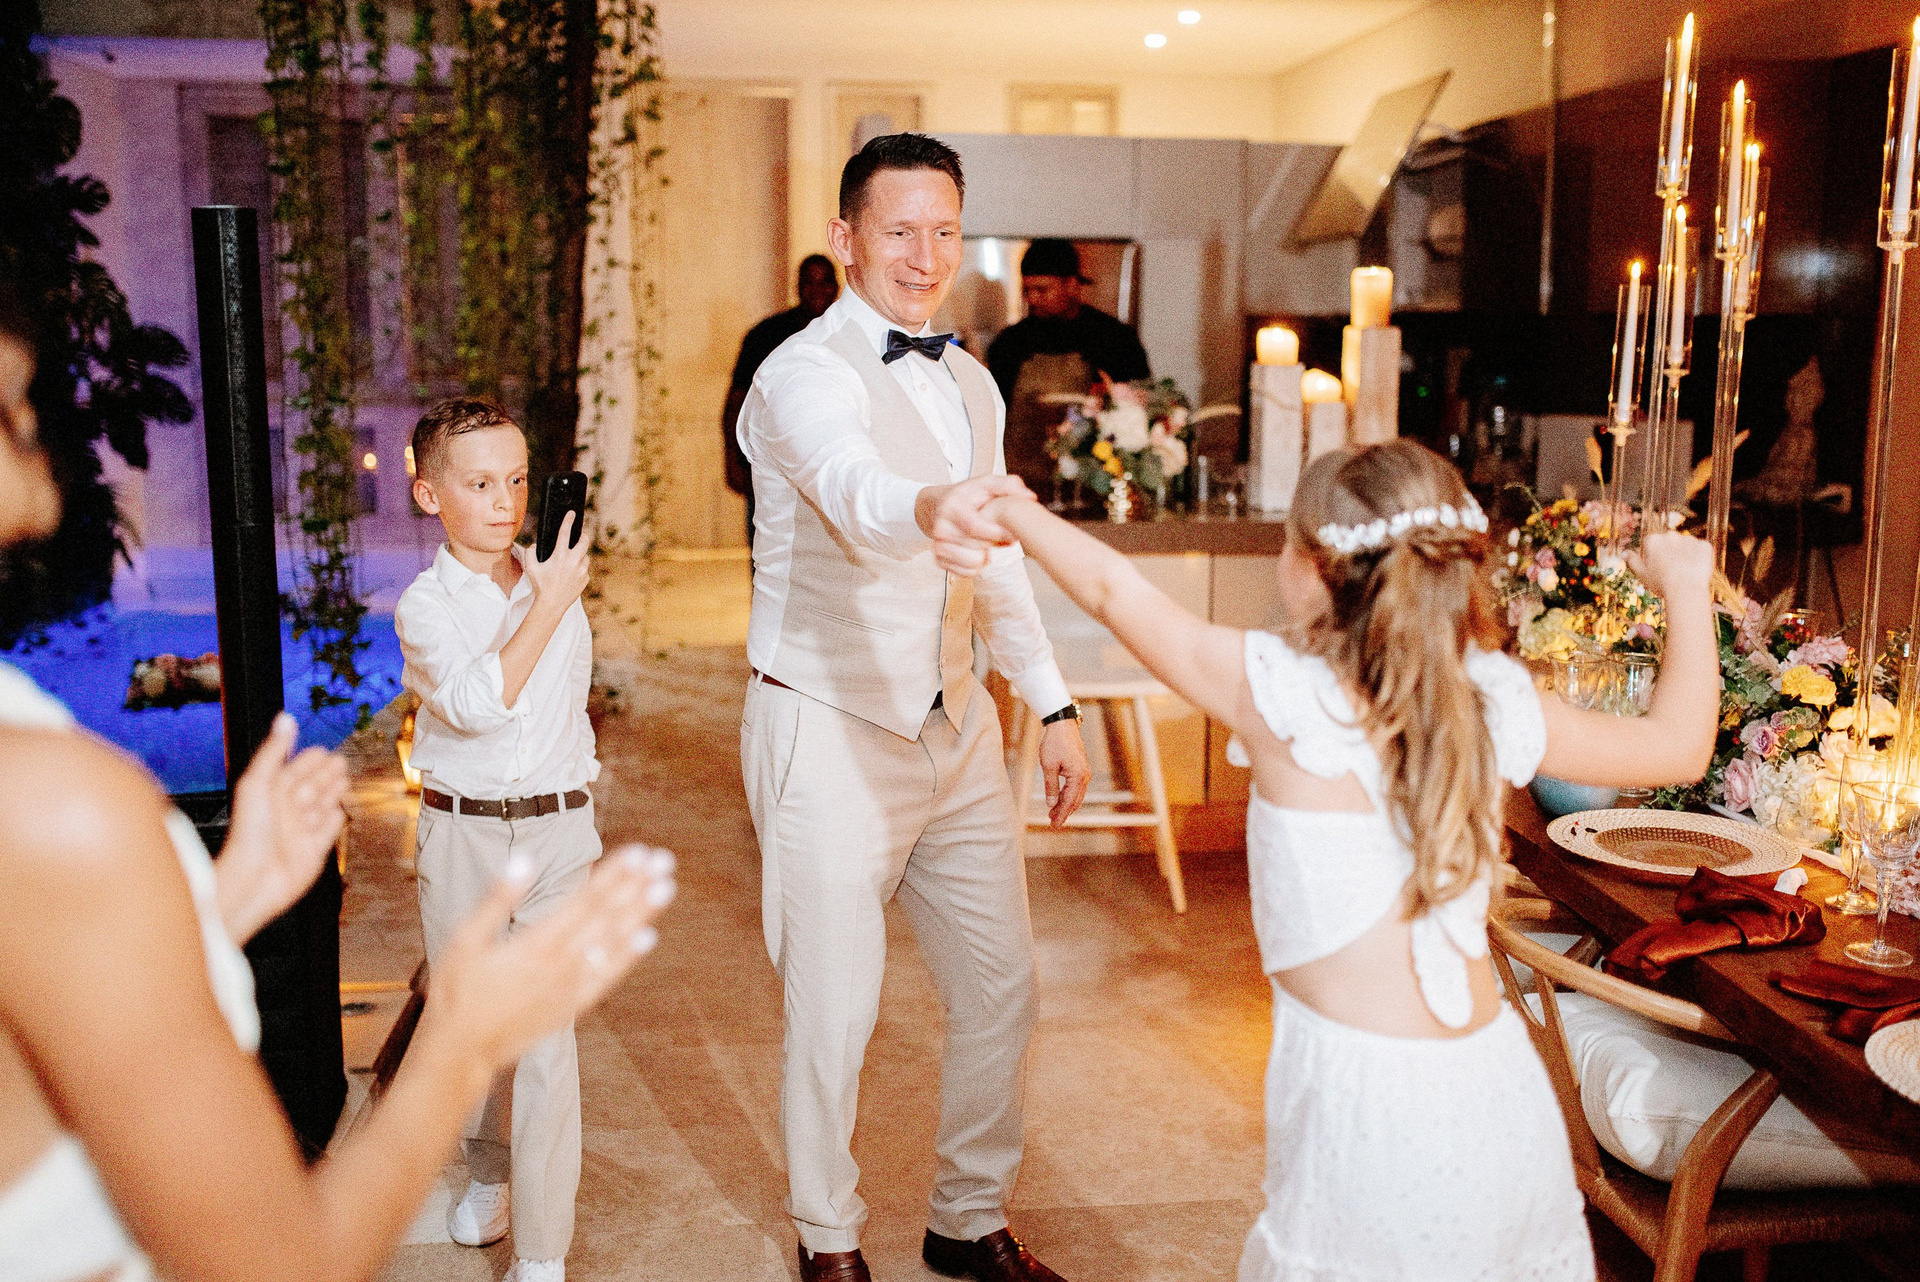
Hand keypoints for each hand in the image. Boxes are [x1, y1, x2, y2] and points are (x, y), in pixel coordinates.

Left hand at [215, 712, 348, 943]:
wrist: (254, 878)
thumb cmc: (250, 833)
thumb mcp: (259, 782)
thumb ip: (274, 751)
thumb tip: (286, 719)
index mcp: (271, 793)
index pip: (295, 771)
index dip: (309, 760)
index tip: (322, 750)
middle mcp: (286, 811)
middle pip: (312, 786)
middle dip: (326, 774)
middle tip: (340, 762)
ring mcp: (300, 831)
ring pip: (322, 806)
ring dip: (334, 793)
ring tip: (344, 781)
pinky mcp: (313, 852)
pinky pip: (328, 832)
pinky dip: (335, 821)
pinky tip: (339, 812)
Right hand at [422, 843, 676, 1071]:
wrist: (459, 1052)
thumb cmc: (457, 992)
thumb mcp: (465, 940)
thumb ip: (496, 899)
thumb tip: (524, 860)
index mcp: (536, 943)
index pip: (585, 900)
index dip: (614, 874)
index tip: (638, 852)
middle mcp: (560, 964)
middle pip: (606, 918)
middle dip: (636, 886)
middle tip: (664, 859)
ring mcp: (569, 988)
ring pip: (613, 944)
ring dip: (641, 914)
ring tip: (666, 887)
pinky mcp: (571, 1007)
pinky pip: (606, 979)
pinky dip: (628, 958)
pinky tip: (649, 938)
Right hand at [523, 511, 590, 609]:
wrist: (551, 604)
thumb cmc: (540, 585)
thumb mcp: (530, 568)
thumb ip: (530, 553)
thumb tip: (535, 546)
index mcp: (560, 556)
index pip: (564, 533)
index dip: (568, 521)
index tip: (571, 513)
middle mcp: (573, 561)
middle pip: (585, 542)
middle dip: (583, 536)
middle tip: (579, 536)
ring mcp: (581, 571)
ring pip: (585, 557)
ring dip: (580, 555)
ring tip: (571, 561)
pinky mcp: (585, 579)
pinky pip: (584, 570)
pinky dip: (579, 569)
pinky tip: (571, 574)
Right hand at [916, 475, 1033, 575]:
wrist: (938, 506)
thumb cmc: (966, 496)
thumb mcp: (986, 483)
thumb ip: (1008, 485)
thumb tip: (1029, 497)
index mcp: (952, 507)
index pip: (975, 527)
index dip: (996, 533)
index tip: (1010, 534)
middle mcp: (941, 527)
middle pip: (977, 547)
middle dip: (993, 542)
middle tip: (997, 535)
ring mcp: (938, 545)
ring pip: (973, 563)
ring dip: (985, 556)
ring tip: (985, 542)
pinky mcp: (939, 560)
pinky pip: (968, 572)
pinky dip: (978, 565)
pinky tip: (977, 552)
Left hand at [1038, 718, 1091, 827]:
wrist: (1062, 725)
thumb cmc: (1054, 743)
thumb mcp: (1048, 766)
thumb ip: (1050, 786)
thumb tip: (1051, 804)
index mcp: (1078, 777)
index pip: (1069, 801)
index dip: (1061, 815)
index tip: (1055, 825)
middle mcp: (1085, 776)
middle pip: (1075, 801)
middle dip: (1064, 812)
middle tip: (1053, 823)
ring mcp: (1085, 772)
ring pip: (1076, 795)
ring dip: (1066, 804)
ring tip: (1053, 813)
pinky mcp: (1081, 768)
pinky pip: (1076, 787)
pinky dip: (1068, 795)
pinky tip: (1059, 799)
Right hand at [1625, 530, 1712, 600]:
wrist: (1686, 589)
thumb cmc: (1661, 583)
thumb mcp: (1641, 574)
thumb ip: (1632, 561)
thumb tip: (1624, 552)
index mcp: (1653, 540)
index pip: (1651, 543)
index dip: (1654, 556)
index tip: (1657, 568)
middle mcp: (1671, 535)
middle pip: (1669, 542)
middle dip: (1670, 552)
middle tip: (1671, 570)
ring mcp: (1689, 539)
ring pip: (1685, 545)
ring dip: (1685, 554)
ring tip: (1684, 572)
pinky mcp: (1704, 545)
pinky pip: (1701, 549)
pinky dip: (1699, 557)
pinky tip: (1695, 569)